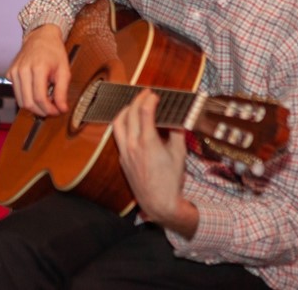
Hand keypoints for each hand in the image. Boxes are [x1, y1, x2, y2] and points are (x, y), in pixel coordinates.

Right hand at [6, 25, 70, 115]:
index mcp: (38, 68)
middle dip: (41, 111)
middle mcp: (22, 70)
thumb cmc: (53, 52)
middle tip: (52, 110)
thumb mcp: (64, 70)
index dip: (49, 109)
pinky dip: (26, 97)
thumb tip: (62, 109)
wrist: (41, 37)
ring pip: (20, 101)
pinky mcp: (9, 73)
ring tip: (45, 102)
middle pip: (28, 102)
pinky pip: (17, 93)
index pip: (40, 98)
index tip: (57, 111)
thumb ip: (62, 91)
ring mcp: (14, 72)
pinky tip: (36, 91)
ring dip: (33, 107)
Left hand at [112, 89, 197, 236]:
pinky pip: (118, 136)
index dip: (149, 99)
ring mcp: (125, 152)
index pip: (145, 112)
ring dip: (125, 110)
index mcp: (148, 142)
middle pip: (130, 113)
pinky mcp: (122, 159)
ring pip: (117, 123)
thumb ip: (177, 133)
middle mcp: (133, 145)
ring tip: (133, 104)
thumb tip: (176, 119)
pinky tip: (131, 123)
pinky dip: (123, 125)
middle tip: (146, 94)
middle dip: (137, 100)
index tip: (155, 95)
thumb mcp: (179, 155)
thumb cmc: (171, 180)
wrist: (159, 203)